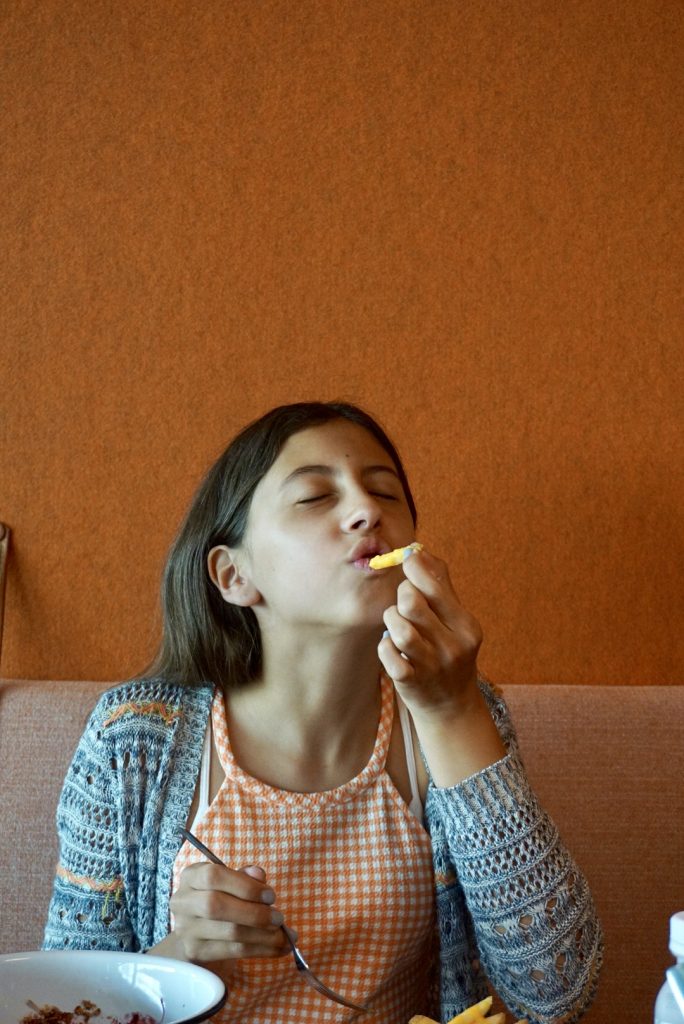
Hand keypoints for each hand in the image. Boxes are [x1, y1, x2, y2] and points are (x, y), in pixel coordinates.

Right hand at [167, 861, 289, 962]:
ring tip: (285, 936)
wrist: (197, 935)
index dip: (245, 885)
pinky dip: (262, 950)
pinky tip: (280, 948)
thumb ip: (245, 877)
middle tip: (279, 918)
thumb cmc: (220, 900)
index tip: (271, 896)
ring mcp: (186, 930)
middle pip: (217, 906)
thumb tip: (259, 875)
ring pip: (229, 932)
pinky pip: (233, 951)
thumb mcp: (230, 883)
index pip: (214, 876)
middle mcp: (183, 901)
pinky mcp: (196, 952)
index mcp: (191, 876)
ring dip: (264, 935)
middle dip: (255, 913)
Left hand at [378, 547, 482, 722]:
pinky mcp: (412, 682)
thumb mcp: (455, 621)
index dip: (414, 568)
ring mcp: (433, 666)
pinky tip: (392, 647)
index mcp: (466, 625)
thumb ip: (440, 584)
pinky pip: (387, 652)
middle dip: (401, 594)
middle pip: (412, 603)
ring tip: (396, 624)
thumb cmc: (449, 651)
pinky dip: (385, 646)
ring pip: (398, 628)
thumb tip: (419, 552)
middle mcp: (453, 645)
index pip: (435, 585)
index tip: (406, 561)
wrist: (451, 706)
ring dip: (391, 620)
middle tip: (404, 602)